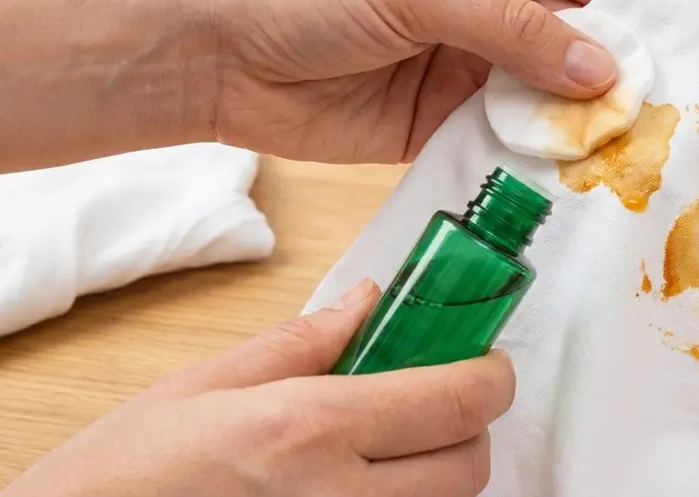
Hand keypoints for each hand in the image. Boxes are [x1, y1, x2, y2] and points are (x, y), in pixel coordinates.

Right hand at [3, 279, 513, 496]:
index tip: (483, 359)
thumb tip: (369, 302)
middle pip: (471, 466)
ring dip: (439, 470)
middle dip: (468, 425)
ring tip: (389, 442)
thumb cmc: (125, 473)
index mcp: (310, 429)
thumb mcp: (208, 384)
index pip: (459, 401)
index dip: (491, 375)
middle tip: (432, 397)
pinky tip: (360, 479)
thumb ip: (305, 341)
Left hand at [195, 0, 639, 162]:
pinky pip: (510, 140)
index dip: (642, 12)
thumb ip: (516, 28)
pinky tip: (561, 181)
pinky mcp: (449, 117)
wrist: (212, 51)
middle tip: (658, 125)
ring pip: (554, 97)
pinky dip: (534, 161)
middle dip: (619, 80)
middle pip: (586, 39)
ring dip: (580, 129)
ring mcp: (474, 59)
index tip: (683, 61)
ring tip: (619, 161)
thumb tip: (599, 69)